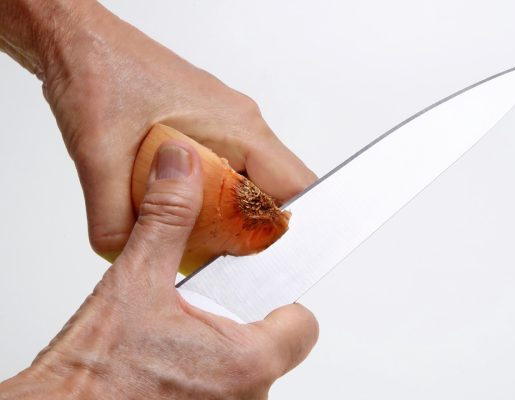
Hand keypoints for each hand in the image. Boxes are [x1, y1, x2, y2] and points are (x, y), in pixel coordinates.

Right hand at [0, 142, 317, 399]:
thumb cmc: (91, 373)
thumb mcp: (135, 280)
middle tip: (202, 306)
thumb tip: (181, 168)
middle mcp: (245, 397)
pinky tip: (168, 356)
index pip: (302, 323)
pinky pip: (223, 388)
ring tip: (178, 332)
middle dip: (243, 318)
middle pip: (274, 343)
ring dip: (222, 345)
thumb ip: (168, 219)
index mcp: (245, 360)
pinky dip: (205, 369)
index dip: (281, 297)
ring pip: (247, 367)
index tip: (255, 284)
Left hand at [1, 0, 315, 260]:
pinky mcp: (206, 131)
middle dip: (254, 230)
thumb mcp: (100, 154)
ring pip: (251, 183)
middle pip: (276, 191)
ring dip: (230, 215)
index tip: (264, 260)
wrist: (78, 41)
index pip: (296, 185)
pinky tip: (180, 213)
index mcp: (238, 127)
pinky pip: (227, 173)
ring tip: (198, 238)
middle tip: (222, 258)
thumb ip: (114, 218)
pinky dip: (211, 200)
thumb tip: (127, 254)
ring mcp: (225, 127)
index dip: (288, 229)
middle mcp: (240, 125)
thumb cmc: (98, 70)